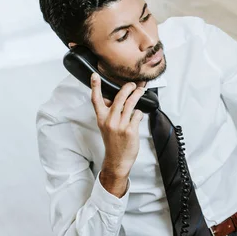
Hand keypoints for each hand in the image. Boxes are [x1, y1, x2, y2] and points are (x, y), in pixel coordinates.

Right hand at [90, 73, 145, 195]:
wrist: (117, 159)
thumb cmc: (113, 142)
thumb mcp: (105, 126)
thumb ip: (109, 113)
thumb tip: (114, 99)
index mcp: (101, 118)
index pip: (96, 99)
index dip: (95, 86)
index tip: (95, 75)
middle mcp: (110, 120)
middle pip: (119, 97)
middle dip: (128, 88)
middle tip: (133, 84)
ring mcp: (120, 125)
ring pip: (131, 104)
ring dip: (138, 95)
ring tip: (141, 91)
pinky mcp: (130, 130)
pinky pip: (137, 114)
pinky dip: (139, 113)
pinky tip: (138, 115)